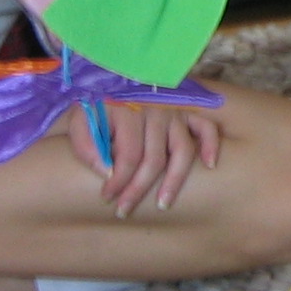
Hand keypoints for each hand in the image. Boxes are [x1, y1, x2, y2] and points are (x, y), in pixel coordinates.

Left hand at [66, 102, 220, 218]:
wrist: (112, 79)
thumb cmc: (96, 106)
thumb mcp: (80, 120)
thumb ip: (85, 145)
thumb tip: (105, 172)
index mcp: (127, 113)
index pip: (128, 157)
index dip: (118, 182)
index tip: (107, 198)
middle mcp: (154, 112)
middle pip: (153, 160)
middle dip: (138, 190)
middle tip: (124, 211)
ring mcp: (173, 112)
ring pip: (182, 150)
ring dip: (174, 180)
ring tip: (163, 204)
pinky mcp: (186, 111)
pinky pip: (206, 127)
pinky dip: (210, 144)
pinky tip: (210, 165)